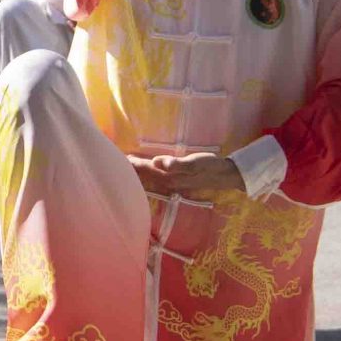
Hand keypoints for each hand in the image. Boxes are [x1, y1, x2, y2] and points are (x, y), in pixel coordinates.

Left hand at [129, 151, 244, 198]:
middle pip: (145, 177)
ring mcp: (171, 183)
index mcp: (169, 176)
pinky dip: (147, 174)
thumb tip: (158, 162)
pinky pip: (155, 178)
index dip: (134, 164)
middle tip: (116, 163)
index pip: (146, 169)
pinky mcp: (176, 181)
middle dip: (132, 171)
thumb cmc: (209, 166)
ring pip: (149, 179)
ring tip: (127, 169)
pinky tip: (146, 172)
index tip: (120, 157)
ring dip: (138, 174)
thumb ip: (177, 164)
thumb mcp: (196, 163)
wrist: (224, 176)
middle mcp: (167, 182)